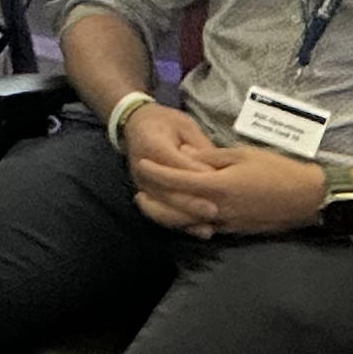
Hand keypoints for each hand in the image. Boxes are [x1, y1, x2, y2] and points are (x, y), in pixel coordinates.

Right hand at [121, 100, 234, 228]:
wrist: (134, 125)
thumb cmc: (164, 122)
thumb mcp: (185, 126)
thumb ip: (199, 147)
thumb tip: (215, 170)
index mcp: (153, 145)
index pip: (176, 165)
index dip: (197, 175)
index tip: (218, 183)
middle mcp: (142, 169)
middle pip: (167, 192)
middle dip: (191, 203)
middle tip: (215, 211)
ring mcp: (141, 184)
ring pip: (163, 208)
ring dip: (186, 219)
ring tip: (208, 227)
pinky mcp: (145, 193)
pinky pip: (161, 214)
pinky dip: (180, 224)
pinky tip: (198, 230)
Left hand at [133, 139, 330, 239]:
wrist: (306, 198)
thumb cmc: (278, 170)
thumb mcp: (242, 154)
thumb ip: (211, 158)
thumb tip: (186, 157)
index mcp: (218, 187)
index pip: (177, 181)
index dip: (156, 172)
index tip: (142, 164)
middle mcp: (217, 210)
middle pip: (174, 212)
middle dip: (153, 204)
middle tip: (138, 194)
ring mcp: (226, 224)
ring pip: (186, 224)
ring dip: (166, 216)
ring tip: (153, 206)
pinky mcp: (234, 231)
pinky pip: (204, 227)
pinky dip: (188, 222)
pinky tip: (182, 214)